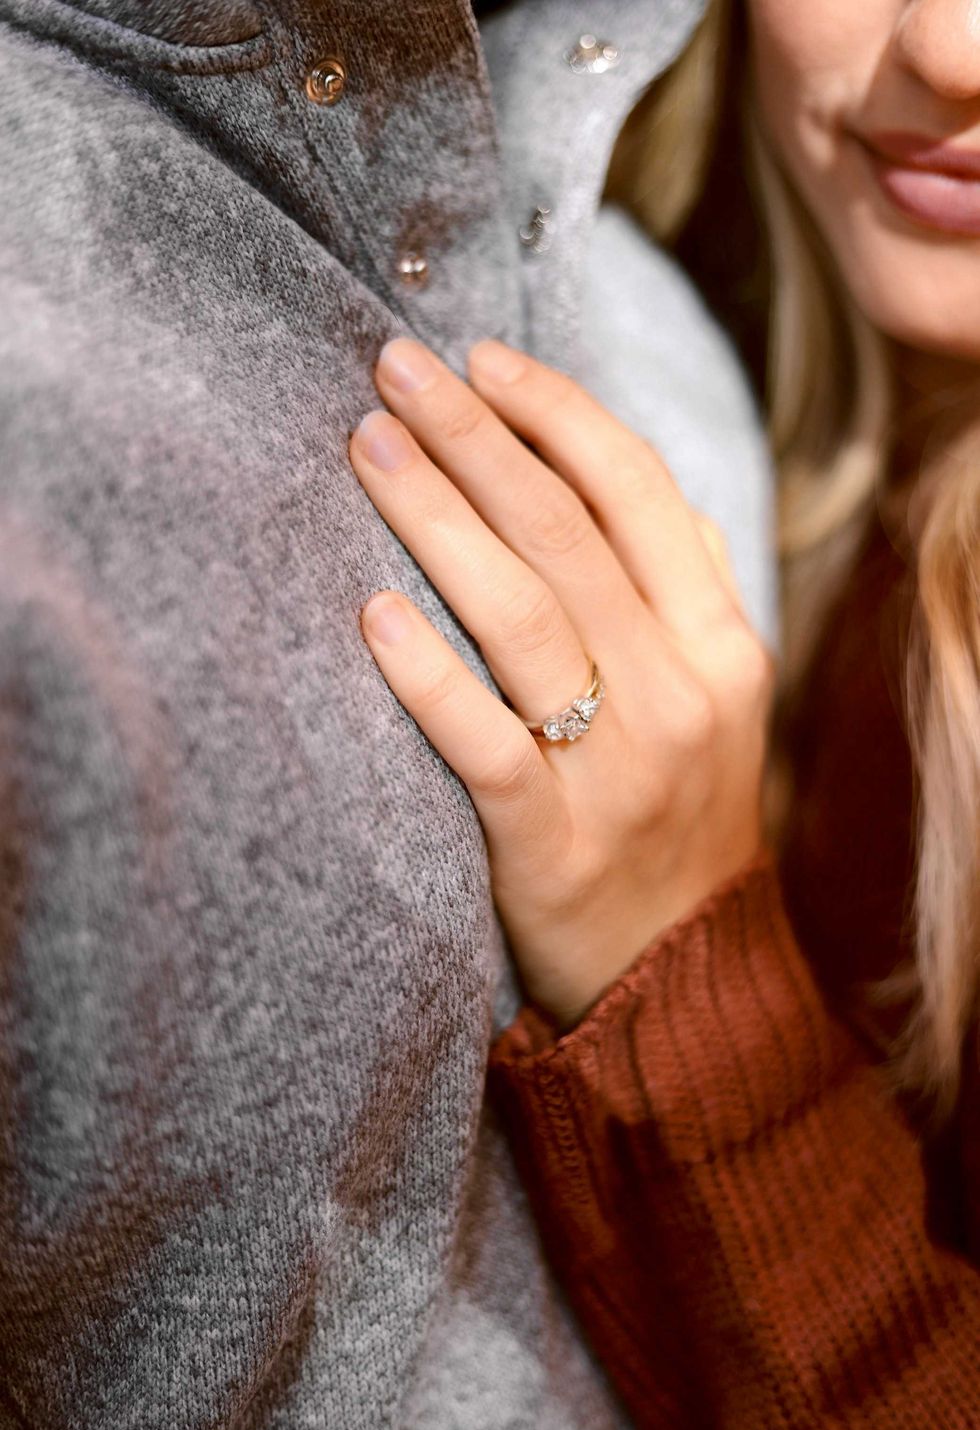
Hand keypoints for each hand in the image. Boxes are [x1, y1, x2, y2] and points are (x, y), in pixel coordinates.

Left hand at [349, 337, 775, 1029]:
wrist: (681, 972)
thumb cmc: (678, 814)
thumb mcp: (720, 698)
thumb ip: (690, 591)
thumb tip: (652, 491)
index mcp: (721, 643)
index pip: (638, 492)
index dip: (557, 413)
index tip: (481, 358)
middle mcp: (680, 692)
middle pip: (566, 534)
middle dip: (475, 437)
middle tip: (393, 369)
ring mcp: (620, 770)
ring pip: (523, 618)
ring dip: (437, 520)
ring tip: (367, 448)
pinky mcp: (553, 844)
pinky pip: (486, 745)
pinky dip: (428, 676)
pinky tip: (371, 615)